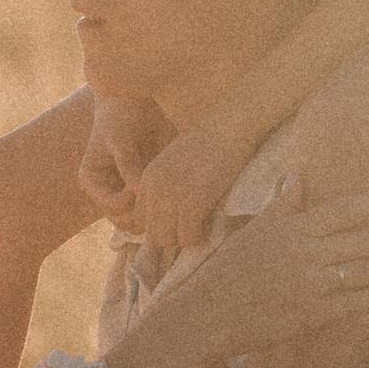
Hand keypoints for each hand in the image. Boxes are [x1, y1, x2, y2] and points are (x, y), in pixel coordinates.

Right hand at [77, 94, 171, 225]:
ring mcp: (128, 190)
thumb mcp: (120, 137)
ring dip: (156, 210)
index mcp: (93, 181)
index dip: (129, 201)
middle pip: (125, 220)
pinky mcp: (147, 185)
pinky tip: (175, 188)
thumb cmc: (122, 111)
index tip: (143, 182)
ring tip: (168, 191)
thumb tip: (138, 191)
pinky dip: (166, 202)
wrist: (139, 96)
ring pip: (142, 218)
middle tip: (160, 195)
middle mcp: (108, 190)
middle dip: (143, 212)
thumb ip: (128, 164)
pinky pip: (157, 205)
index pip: (111, 207)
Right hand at [109, 185, 368, 367]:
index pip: (343, 211)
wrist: (206, 316)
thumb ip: (279, 205)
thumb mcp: (251, 232)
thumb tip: (295, 176)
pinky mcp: (309, 314)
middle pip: (359, 241)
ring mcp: (308, 285)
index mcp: (291, 230)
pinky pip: (350, 304)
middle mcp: (304, 254)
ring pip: (360, 273)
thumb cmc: (224, 273)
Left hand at [127, 118, 245, 259]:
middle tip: (191, 228)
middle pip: (153, 234)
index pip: (140, 219)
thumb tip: (169, 210)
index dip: (159, 226)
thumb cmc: (208, 142)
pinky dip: (199, 237)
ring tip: (200, 228)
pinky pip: (188, 236)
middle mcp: (154, 190)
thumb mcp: (173, 162)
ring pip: (168, 239)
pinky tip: (208, 227)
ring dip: (184, 239)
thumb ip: (164, 184)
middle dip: (172, 236)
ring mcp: (172, 197)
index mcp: (146, 179)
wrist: (228, 127)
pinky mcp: (193, 203)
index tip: (177, 223)